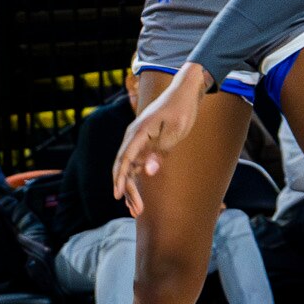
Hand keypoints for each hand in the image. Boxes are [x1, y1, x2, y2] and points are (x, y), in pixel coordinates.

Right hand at [114, 65, 213, 212]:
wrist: (185, 92)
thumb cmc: (182, 110)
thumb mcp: (175, 132)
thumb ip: (160, 152)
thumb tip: (147, 172)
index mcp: (138, 132)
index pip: (124, 159)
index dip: (120, 179)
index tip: (118, 195)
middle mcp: (133, 136)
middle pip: (124, 166)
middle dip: (127, 189)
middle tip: (135, 211)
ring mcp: (137, 139)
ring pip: (129, 167)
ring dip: (131, 187)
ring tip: (136, 209)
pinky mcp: (144, 142)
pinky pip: (135, 163)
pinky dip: (136, 178)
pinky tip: (138, 194)